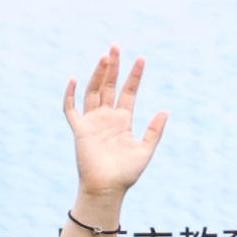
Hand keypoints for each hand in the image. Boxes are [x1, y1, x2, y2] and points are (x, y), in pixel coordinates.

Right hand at [68, 48, 164, 205]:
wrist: (107, 189)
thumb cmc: (126, 174)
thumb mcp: (145, 150)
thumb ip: (154, 131)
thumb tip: (166, 110)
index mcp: (123, 120)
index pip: (129, 92)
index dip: (134, 75)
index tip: (142, 59)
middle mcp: (107, 117)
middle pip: (109, 86)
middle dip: (113, 67)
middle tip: (116, 47)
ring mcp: (92, 122)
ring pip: (93, 91)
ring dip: (98, 74)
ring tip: (105, 57)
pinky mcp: (79, 130)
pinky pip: (71, 109)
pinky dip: (70, 95)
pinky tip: (73, 79)